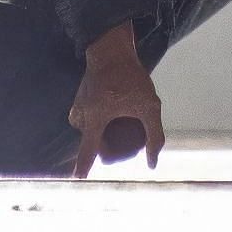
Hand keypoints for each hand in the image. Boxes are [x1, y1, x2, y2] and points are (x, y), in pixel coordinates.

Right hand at [68, 21, 164, 176]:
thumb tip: (151, 164)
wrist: (111, 49)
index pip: (87, 152)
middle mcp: (81, 116)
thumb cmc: (130, 77)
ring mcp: (77, 107)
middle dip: (110, 146)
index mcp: (95, 120)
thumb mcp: (149, 106)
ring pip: (91, 133)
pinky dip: (99, 123)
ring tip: (123, 121)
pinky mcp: (78, 100)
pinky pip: (88, 121)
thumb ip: (153, 136)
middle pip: (94, 144)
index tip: (78, 182)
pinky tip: (114, 112)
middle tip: (129, 135)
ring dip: (104, 134)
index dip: (83, 169)